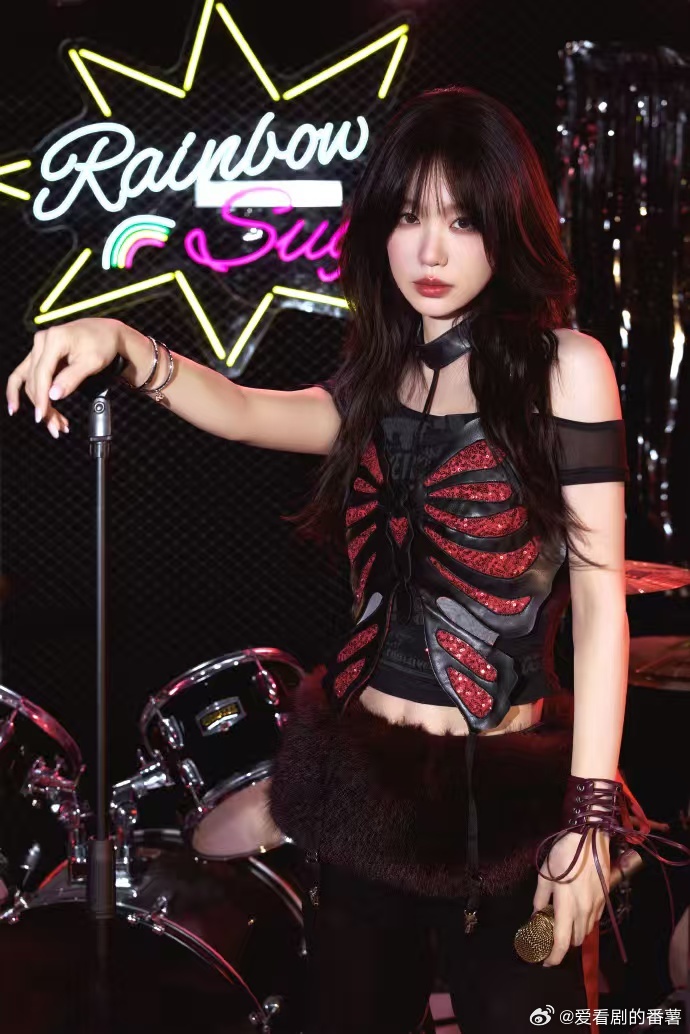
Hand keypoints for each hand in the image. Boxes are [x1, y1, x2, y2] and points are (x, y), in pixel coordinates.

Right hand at [6, 318, 122, 437]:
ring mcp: (38, 348)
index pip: (42, 374)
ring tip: (54, 424)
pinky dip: (20, 391)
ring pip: (31, 382)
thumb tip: (53, 395)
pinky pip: (25, 375)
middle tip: (56, 427)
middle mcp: (42, 342)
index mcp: (55, 339)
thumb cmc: (101, 344)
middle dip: (44, 407)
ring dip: (39, 404)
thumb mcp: (92, 362)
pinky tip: (14, 407)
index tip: (43, 416)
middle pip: (35, 381)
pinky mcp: (39, 355)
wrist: (105, 333)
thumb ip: (72, 379)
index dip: (42, 398)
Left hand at [532, 829, 609, 966]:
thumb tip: (537, 913)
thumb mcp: (546, 874)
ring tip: (562, 923)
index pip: (562, 941)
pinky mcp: (604, 900)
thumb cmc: (564, 854)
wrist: (591, 840)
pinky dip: (583, 923)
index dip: (554, 956)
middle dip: (563, 944)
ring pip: (586, 931)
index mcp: (567, 906)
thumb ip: (541, 897)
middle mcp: (584, 911)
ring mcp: (596, 906)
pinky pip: (593, 920)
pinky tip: (575, 912)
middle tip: (551, 936)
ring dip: (574, 934)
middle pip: (575, 940)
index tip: (546, 962)